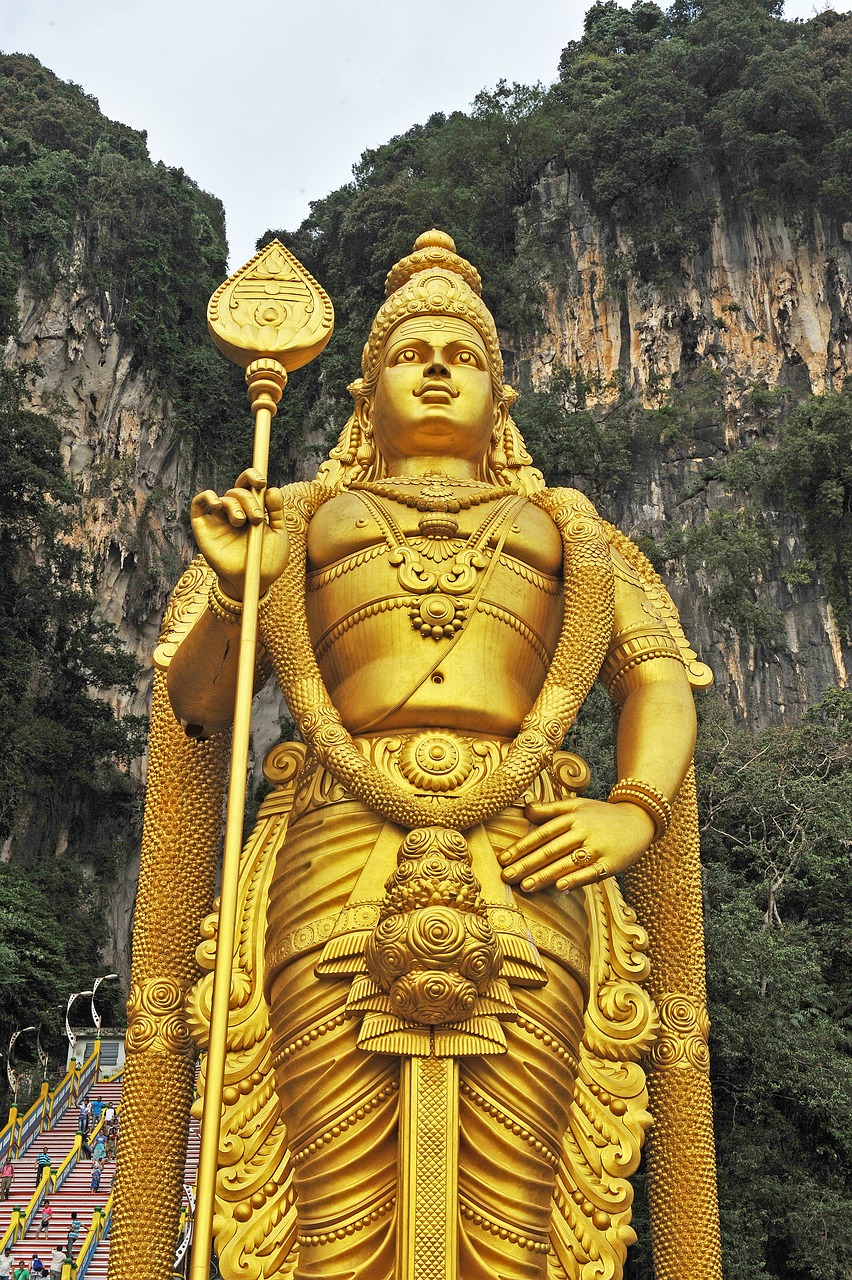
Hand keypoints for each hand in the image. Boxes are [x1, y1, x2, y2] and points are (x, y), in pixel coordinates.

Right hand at [190, 469, 288, 599]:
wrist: (253, 582)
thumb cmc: (267, 561)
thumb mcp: (278, 535)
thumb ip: (276, 512)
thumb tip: (271, 489)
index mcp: (252, 510)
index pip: (249, 486)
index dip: (252, 477)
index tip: (261, 481)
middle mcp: (235, 512)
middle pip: (237, 492)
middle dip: (248, 500)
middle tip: (255, 518)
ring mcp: (218, 520)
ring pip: (222, 498)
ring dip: (233, 505)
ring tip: (242, 522)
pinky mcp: (203, 529)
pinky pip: (198, 505)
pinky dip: (206, 498)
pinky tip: (216, 503)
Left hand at [498, 797, 655, 892]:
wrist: (640, 819)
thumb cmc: (602, 814)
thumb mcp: (578, 805)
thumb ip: (551, 808)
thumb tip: (525, 809)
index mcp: (572, 817)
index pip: (542, 833)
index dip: (521, 847)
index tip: (503, 859)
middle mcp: (583, 831)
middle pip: (550, 849)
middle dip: (526, 864)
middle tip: (506, 877)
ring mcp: (598, 847)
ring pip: (566, 862)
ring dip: (545, 875)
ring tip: (525, 886)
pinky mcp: (612, 863)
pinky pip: (591, 872)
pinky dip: (576, 879)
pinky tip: (560, 887)